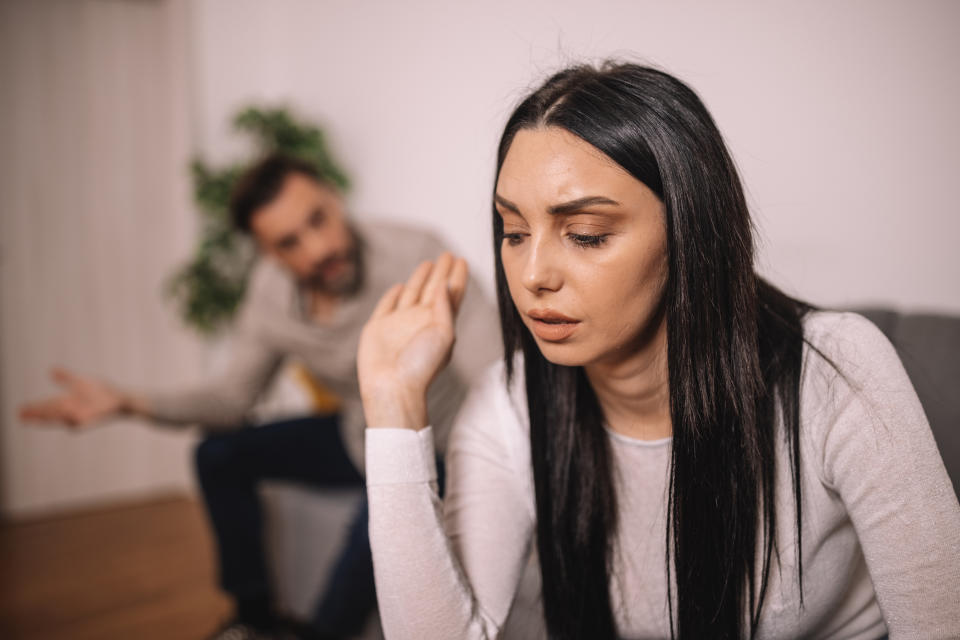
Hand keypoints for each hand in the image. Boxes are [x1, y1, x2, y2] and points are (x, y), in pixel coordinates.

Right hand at [19, 368, 125, 428]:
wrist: (121, 398)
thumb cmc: (101, 391)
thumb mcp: (80, 382)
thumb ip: (65, 377)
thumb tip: (51, 370)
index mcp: (68, 402)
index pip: (47, 406)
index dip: (33, 409)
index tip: (19, 411)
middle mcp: (72, 410)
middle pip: (51, 412)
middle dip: (36, 413)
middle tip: (21, 415)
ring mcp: (83, 414)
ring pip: (62, 416)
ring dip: (51, 415)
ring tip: (35, 417)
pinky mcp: (94, 416)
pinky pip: (82, 419)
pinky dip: (74, 418)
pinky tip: (68, 416)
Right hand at [358, 252, 467, 429]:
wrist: (392, 386)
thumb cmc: (422, 365)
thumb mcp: (443, 334)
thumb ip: (444, 307)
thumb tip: (444, 284)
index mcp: (439, 323)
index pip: (451, 294)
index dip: (456, 277)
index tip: (461, 260)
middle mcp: (420, 321)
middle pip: (433, 290)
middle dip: (441, 272)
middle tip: (447, 254)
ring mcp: (399, 323)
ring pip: (412, 294)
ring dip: (420, 278)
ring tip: (428, 263)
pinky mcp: (378, 327)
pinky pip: (388, 305)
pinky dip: (394, 295)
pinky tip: (400, 287)